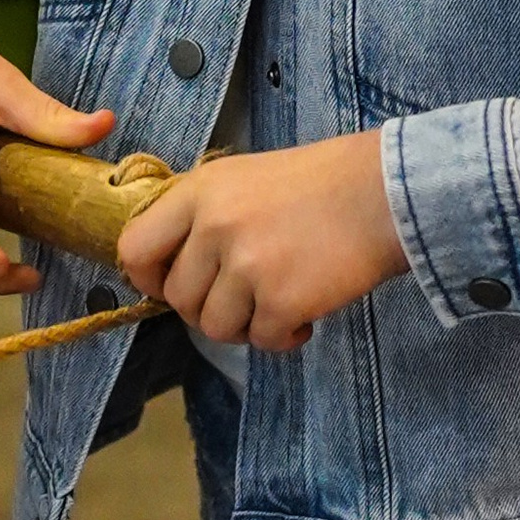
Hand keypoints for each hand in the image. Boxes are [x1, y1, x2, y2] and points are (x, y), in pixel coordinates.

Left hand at [115, 132, 408, 355]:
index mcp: (200, 193)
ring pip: (216, 327)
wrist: (384, 192)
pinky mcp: (282, 300)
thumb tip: (175, 268)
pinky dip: (284, 337)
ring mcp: (248, 266)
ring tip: (278, 303)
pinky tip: (305, 316)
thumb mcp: (244, 178)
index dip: (149, 278)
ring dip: (247, 326)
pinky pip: (263, 341)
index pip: (135, 248)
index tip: (175, 284)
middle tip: (245, 298)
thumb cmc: (321, 183)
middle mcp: (215, 228)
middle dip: (209, 308)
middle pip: (180, 299)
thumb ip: (204, 216)